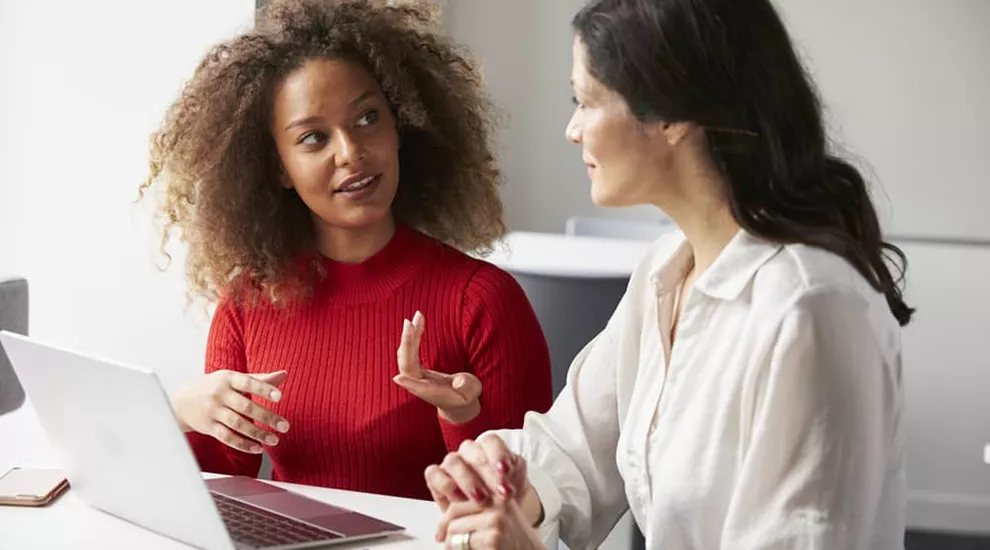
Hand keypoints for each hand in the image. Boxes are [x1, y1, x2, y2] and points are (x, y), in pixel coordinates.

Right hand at [172, 370, 289, 453]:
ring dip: (258, 434)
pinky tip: (257, 448)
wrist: (182, 400)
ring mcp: (213, 411)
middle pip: (246, 407)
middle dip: (267, 417)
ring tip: (274, 439)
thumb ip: (259, 379)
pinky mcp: (208, 427)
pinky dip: (243, 444)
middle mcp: (219, 394)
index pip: (248, 383)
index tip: (280, 397)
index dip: (264, 389)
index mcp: (228, 378)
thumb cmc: (214, 386)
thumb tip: (284, 374)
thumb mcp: (233, 378)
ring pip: (238, 424)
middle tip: (285, 426)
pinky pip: (227, 437)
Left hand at [393, 311, 482, 423]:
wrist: (457, 401)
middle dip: (407, 344)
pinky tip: (416, 323)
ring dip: (409, 336)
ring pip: (406, 355)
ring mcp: (414, 376)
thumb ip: (467, 386)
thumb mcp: (472, 391)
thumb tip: (459, 382)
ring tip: (417, 316)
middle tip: (410, 323)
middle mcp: (418, 384)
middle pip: (407, 364)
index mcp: (432, 392)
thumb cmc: (465, 395)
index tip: (398, 378)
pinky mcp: (415, 369)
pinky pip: (409, 351)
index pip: (418, 386)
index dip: (409, 383)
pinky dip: (412, 337)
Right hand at [426, 434, 528, 518]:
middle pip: (470, 449)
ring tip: (481, 500)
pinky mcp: (435, 477)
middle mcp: (467, 452)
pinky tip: (459, 500)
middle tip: (497, 491)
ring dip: (467, 480)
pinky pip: (433, 474)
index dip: (498, 454)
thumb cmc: (502, 497)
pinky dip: (445, 485)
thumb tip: (509, 472)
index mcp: (488, 448)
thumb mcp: (513, 484)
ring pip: (452, 461)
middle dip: (485, 471)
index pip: (490, 441)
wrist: (489, 517)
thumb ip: (515, 473)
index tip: (505, 471)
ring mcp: (450, 464)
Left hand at [439, 499, 546, 549]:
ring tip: (464, 548)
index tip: (443, 529)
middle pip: (453, 513)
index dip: (446, 518)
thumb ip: (476, 509)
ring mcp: (496, 519)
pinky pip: (461, 544)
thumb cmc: (514, 540)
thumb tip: (445, 515)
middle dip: (445, 531)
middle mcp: (497, 502)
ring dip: (453, 544)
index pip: (459, 500)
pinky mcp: (493, 537)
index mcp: (496, 493)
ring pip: (454, 530)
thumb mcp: (497, 515)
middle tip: (443, 541)